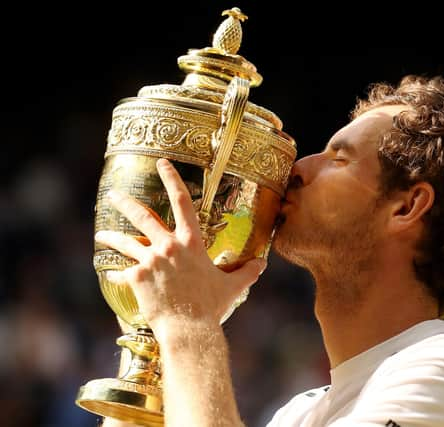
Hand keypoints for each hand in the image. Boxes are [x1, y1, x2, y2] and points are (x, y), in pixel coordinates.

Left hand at [95, 158, 265, 338]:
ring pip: (124, 242)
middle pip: (142, 217)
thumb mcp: (232, 286)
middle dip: (125, 202)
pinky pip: (122, 272)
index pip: (182, 201)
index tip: (161, 163)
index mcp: (192, 242)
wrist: (189, 328)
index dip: (172, 178)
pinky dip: (116, 272)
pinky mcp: (137, 277)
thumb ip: (247, 272)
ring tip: (100, 235)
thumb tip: (262, 264)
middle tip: (113, 194)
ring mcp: (150, 260)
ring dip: (110, 236)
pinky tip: (110, 272)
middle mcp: (169, 246)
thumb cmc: (211, 306)